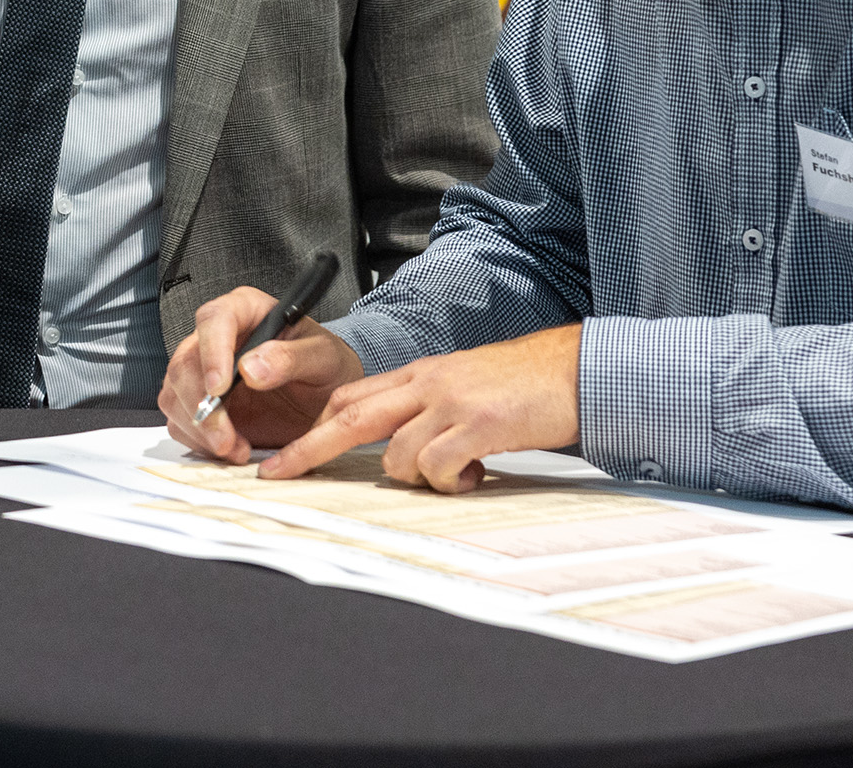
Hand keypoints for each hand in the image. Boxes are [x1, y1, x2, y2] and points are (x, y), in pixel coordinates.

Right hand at [160, 286, 363, 463]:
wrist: (327, 399)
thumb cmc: (326, 367)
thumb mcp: (324, 358)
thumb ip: (291, 358)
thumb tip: (252, 368)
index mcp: (245, 311)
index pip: (214, 319)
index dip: (211, 352)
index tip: (220, 387)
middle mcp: (217, 338)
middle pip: (185, 363)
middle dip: (201, 405)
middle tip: (226, 437)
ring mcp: (204, 371)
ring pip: (175, 394)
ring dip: (199, 428)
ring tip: (236, 448)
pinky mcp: (200, 403)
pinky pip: (181, 421)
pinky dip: (200, 442)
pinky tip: (230, 449)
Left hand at [259, 324, 581, 490]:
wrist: (572, 370)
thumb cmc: (521, 384)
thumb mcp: (460, 386)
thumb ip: (426, 409)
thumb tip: (398, 450)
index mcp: (419, 374)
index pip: (350, 395)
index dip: (315, 425)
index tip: (288, 453)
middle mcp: (426, 383)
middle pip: (350, 416)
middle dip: (309, 448)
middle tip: (280, 473)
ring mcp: (450, 401)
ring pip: (396, 454)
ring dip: (416, 477)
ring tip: (456, 474)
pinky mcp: (478, 422)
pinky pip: (438, 465)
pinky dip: (450, 482)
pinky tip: (477, 474)